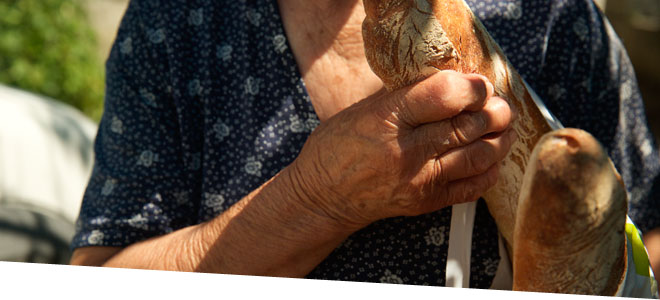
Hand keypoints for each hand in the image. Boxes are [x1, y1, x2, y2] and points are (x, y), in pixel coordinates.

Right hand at [287, 71, 515, 229]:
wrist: (323, 196)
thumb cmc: (338, 148)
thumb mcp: (364, 108)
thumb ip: (406, 95)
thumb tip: (452, 81)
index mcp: (388, 119)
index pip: (446, 96)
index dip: (474, 87)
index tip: (481, 85)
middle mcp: (407, 151)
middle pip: (470, 125)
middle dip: (495, 111)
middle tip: (499, 105)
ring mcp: (420, 180)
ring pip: (480, 156)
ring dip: (500, 138)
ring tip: (502, 127)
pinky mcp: (427, 202)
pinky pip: (474, 186)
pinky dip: (490, 169)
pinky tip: (489, 156)